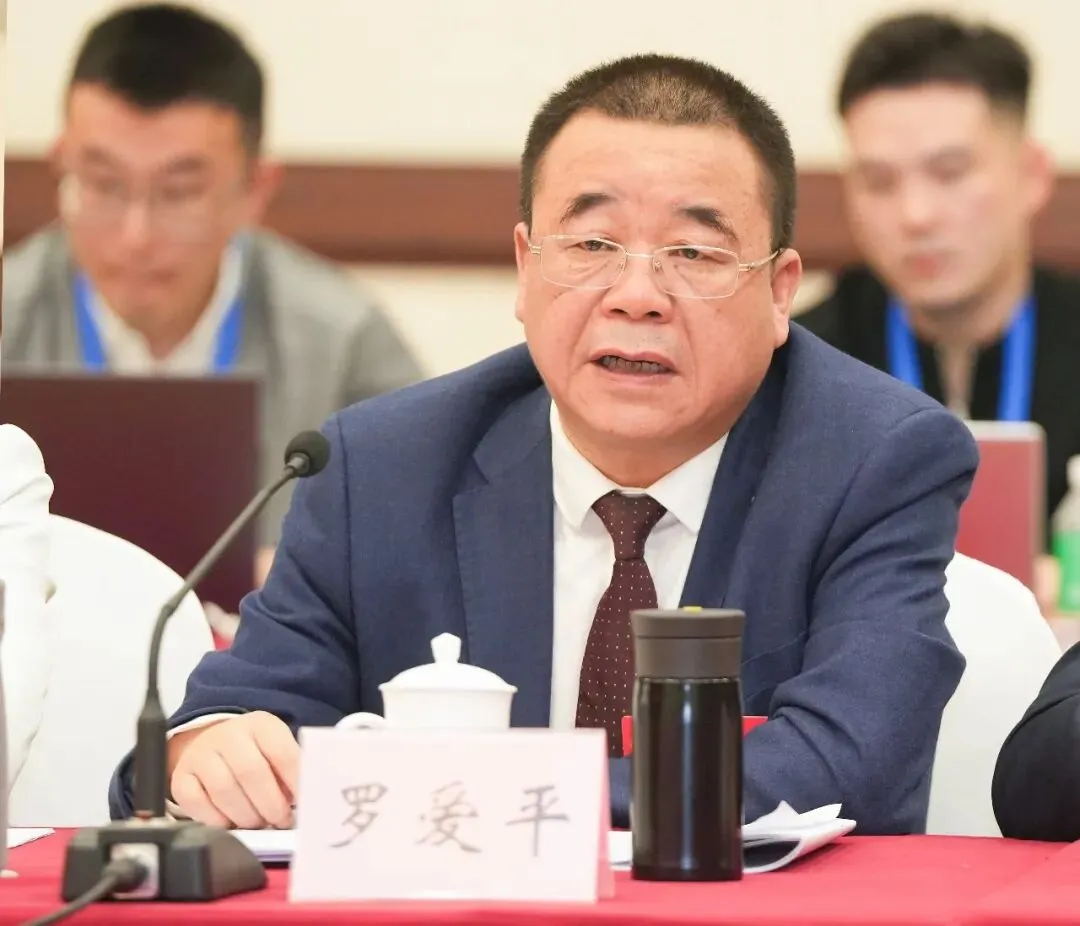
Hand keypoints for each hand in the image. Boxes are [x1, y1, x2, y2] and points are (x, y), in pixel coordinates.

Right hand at [168, 712, 297, 828]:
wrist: (211, 743)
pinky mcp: (181, 777)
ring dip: (247, 816)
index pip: (282, 752)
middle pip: (251, 772)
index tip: (304, 802)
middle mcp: (228, 735)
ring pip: (224, 790)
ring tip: (259, 823)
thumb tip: (309, 798)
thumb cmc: (253, 753)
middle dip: (271, 804)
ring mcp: (201, 755)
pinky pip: (197, 803)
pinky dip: (217, 820)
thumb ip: (292, 770)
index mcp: (260, 725)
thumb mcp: (277, 750)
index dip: (295, 782)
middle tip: (281, 820)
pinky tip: (231, 823)